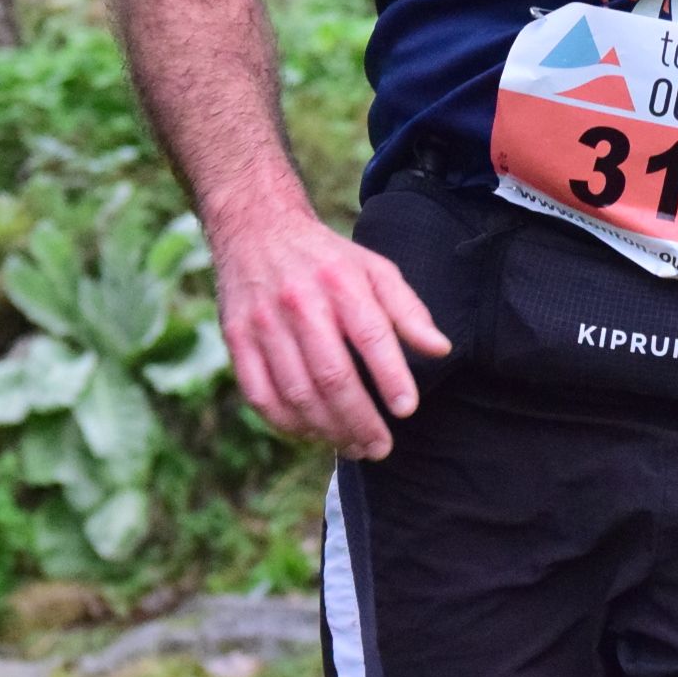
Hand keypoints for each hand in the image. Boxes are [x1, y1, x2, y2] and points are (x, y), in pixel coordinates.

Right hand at [210, 205, 451, 458]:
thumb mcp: (374, 269)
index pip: (370, 335)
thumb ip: (408, 311)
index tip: (406, 410)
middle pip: (332, 376)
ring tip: (353, 446)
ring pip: (297, 393)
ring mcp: (263, 323)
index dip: (391, 376)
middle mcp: (299, 302)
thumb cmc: (327, 259)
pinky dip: (287, 424)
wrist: (256, 229)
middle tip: (381, 447)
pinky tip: (311, 435)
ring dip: (328, 430)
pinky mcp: (237, 340)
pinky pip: (260, 396)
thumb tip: (440, 349)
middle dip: (360, 420)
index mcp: (341, 281)